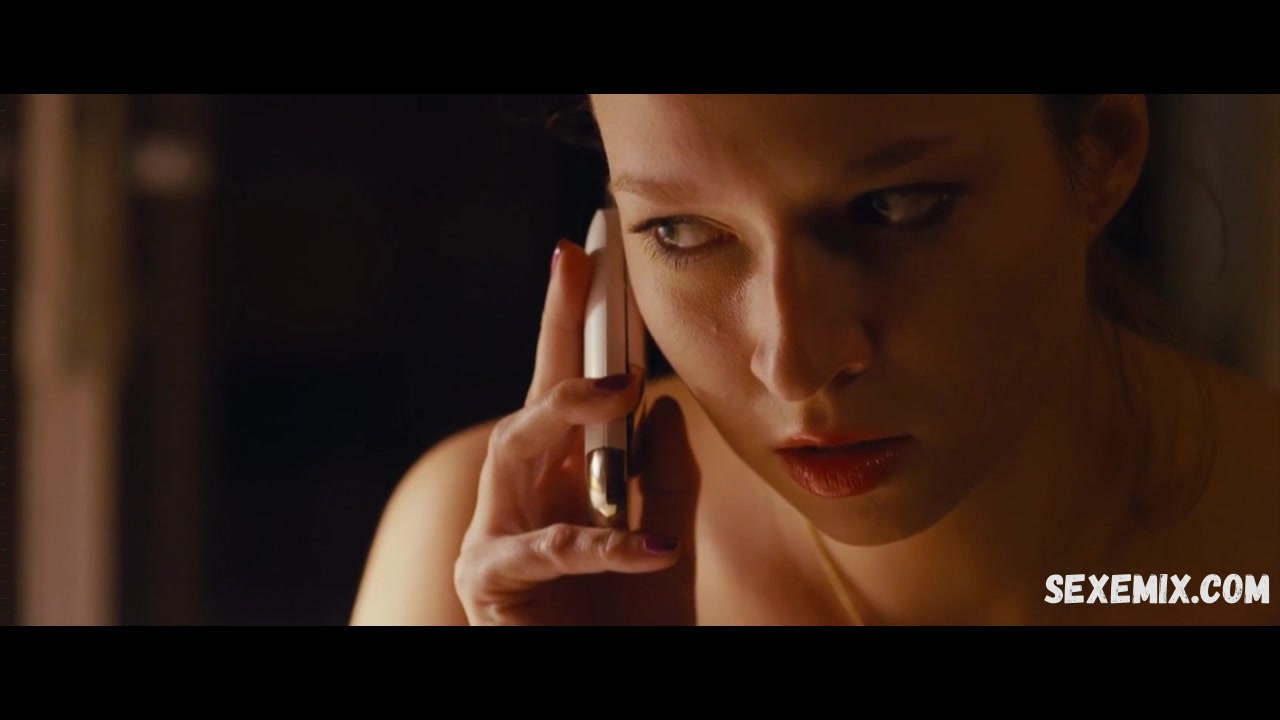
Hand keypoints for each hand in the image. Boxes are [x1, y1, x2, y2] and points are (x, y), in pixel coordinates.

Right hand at [454, 240, 699, 624]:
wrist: (610, 679)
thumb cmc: (631, 626)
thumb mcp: (666, 547)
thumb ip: (665, 483)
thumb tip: (665, 411)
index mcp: (561, 481)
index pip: (562, 388)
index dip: (567, 321)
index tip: (580, 253)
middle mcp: (520, 496)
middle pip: (528, 399)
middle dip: (556, 335)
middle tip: (585, 276)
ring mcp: (494, 534)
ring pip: (511, 448)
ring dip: (565, 413)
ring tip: (621, 389)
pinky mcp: (485, 582)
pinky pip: (540, 550)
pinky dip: (597, 545)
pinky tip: (651, 548)